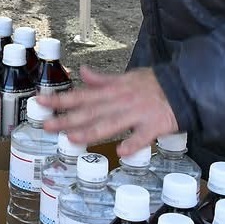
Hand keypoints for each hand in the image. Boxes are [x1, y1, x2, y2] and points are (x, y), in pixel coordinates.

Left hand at [38, 66, 178, 155]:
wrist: (184, 88)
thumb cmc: (153, 84)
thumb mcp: (126, 76)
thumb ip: (103, 79)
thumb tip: (82, 72)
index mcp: (112, 90)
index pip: (81, 95)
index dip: (60, 99)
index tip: (41, 101)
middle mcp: (120, 101)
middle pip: (90, 111)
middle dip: (67, 119)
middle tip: (47, 125)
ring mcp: (136, 114)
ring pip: (110, 124)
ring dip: (91, 131)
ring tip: (72, 138)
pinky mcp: (154, 125)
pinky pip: (142, 137)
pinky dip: (133, 143)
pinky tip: (121, 151)